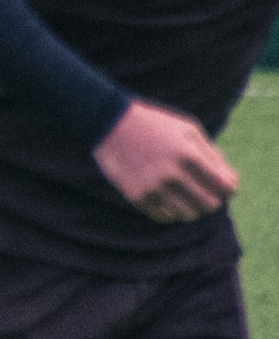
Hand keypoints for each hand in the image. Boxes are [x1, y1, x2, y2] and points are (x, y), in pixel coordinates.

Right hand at [94, 100, 237, 222]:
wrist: (108, 121)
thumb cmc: (155, 124)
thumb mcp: (187, 129)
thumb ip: (212, 154)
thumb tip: (230, 182)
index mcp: (188, 154)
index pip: (225, 186)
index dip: (228, 188)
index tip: (222, 184)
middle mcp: (172, 173)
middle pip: (209, 205)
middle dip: (211, 200)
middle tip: (203, 192)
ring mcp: (153, 186)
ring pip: (187, 215)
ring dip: (191, 208)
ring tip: (184, 196)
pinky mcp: (136, 195)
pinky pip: (163, 217)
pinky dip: (170, 211)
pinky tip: (166, 198)